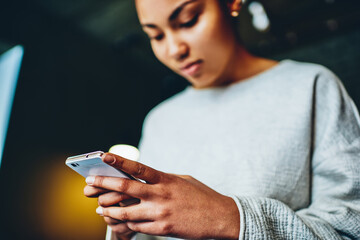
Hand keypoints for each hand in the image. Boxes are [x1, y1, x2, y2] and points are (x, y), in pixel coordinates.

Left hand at [85, 153, 239, 238]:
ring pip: (125, 211)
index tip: (103, 156)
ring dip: (109, 209)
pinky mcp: (162, 228)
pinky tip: (118, 220)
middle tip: (89, 184)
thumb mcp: (182, 180)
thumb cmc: (201, 196)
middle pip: (125, 188)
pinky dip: (124, 222)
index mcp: (166, 179)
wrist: (220, 217)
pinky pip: (136, 226)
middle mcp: (161, 194)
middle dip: (103, 185)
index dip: (119, 161)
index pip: (138, 168)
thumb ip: (162, 179)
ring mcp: (161, 213)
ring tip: (99, 207)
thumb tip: (144, 178)